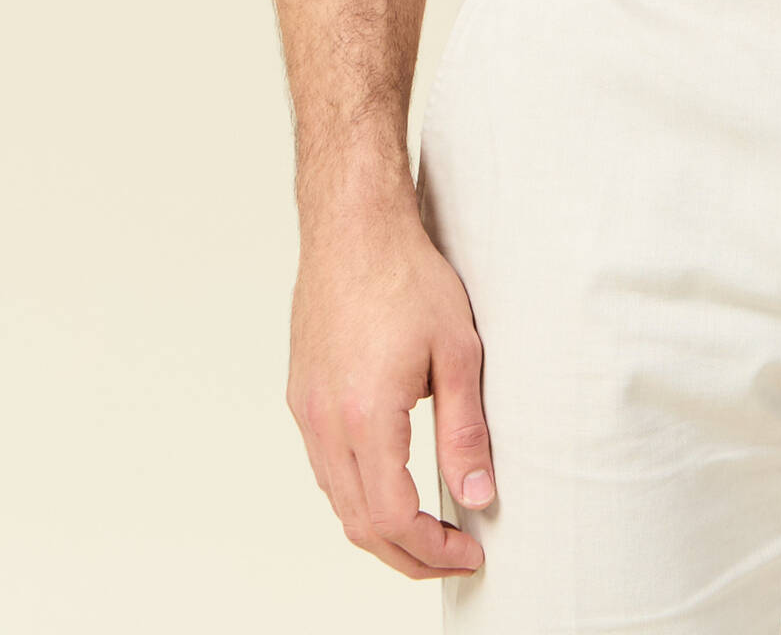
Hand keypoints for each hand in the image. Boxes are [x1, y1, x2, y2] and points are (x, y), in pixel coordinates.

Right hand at [287, 204, 496, 577]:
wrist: (352, 225)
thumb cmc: (406, 274)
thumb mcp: (458, 351)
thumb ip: (466, 430)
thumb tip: (478, 495)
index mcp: (365, 416)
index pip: (392, 518)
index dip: (431, 549)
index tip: (469, 552)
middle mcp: (325, 422)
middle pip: (359, 524)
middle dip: (409, 554)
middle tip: (454, 555)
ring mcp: (306, 411)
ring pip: (337, 501)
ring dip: (381, 528)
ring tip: (430, 529)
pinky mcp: (302, 396)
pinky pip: (325, 468)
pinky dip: (357, 494)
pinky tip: (392, 484)